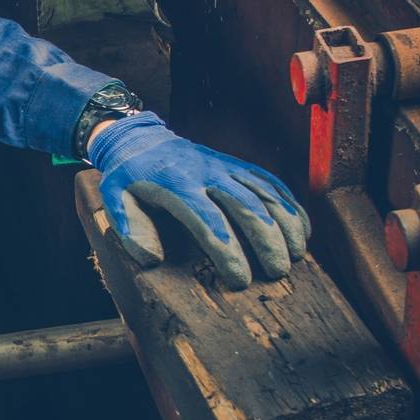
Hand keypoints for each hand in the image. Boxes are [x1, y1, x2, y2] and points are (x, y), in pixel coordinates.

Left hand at [88, 113, 308, 289]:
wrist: (141, 138)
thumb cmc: (129, 177)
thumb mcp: (115, 199)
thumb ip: (130, 229)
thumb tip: (153, 260)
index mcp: (177, 184)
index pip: (209, 221)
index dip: (227, 251)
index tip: (239, 280)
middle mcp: (208, 173)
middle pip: (247, 207)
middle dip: (267, 242)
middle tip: (277, 273)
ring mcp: (226, 167)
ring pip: (266, 193)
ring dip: (286, 225)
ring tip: (297, 257)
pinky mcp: (238, 165)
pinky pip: (271, 182)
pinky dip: (291, 205)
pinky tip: (303, 230)